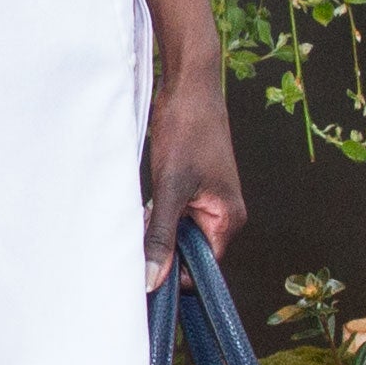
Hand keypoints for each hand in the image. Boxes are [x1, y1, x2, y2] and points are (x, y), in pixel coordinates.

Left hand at [142, 74, 246, 289]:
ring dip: (158, 229)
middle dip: (163, 248)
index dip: (174, 273)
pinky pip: (176, 213)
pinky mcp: (195, 187)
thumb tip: (152, 280)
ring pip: (179, 231)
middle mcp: (224, 214)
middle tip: (137, 235)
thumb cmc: (187, 129)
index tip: (144, 271)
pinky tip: (142, 200)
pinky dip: (157, 213)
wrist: (189, 84)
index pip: (202, 268)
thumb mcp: (169, 188)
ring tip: (140, 212)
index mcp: (228, 219)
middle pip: (191, 251)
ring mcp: (210, 199)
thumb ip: (160, 236)